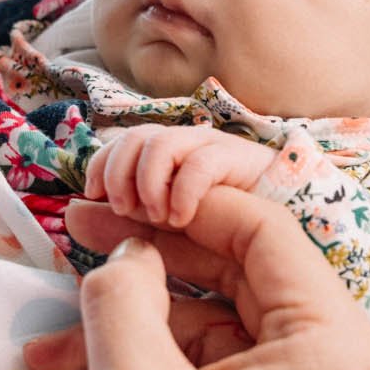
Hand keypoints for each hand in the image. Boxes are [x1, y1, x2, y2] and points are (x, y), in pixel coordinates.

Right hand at [25, 193, 369, 369]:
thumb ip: (124, 293)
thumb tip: (128, 253)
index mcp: (342, 347)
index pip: (265, 232)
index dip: (183, 203)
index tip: (116, 193)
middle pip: (253, 279)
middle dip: (161, 262)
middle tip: (83, 236)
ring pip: (238, 332)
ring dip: (154, 326)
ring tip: (65, 335)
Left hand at [87, 124, 279, 229]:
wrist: (297, 229)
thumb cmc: (228, 232)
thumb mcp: (165, 229)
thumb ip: (123, 223)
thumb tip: (72, 215)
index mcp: (168, 158)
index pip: (121, 143)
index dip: (100, 165)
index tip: (91, 197)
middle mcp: (188, 147)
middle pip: (137, 137)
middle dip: (119, 172)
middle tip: (123, 209)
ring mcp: (214, 150)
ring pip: (162, 144)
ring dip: (148, 181)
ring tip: (155, 216)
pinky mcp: (242, 161)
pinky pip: (201, 163)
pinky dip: (182, 191)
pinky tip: (181, 219)